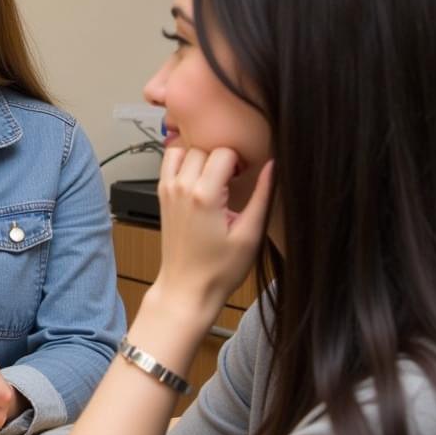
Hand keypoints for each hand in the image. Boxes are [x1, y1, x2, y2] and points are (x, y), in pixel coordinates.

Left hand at [154, 145, 273, 324]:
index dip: (240, 160)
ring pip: (184, 149)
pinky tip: (199, 181)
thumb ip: (262, 196)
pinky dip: (184, 162)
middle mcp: (182, 187)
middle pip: (204, 147)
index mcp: (204, 195)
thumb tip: (273, 166)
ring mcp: (168, 190)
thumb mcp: (250, 234)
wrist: (186, 287)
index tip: (245, 176)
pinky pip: (169, 161)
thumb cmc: (219, 269)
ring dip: (201, 157)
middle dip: (221, 158)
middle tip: (233, 180)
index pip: (224, 152)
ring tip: (215, 179)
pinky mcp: (162, 195)